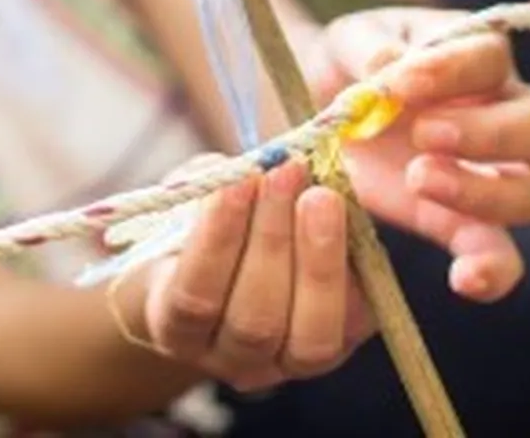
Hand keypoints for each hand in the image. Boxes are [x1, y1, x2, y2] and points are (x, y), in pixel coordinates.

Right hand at [111, 158, 371, 391]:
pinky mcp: (340, 349)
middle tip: (287, 173)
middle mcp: (230, 361)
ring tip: (320, 195)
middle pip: (254, 321)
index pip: (195, 297)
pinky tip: (346, 219)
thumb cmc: (207, 227)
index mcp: (177, 328)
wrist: (242, 263)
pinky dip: (351, 270)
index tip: (240, 180)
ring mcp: (287, 365)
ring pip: (309, 335)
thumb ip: (211, 185)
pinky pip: (353, 323)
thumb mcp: (194, 202)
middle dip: (273, 239)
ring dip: (317, 255)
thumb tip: (253, 165)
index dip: (219, 238)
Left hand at [302, 8, 529, 301]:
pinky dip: (493, 270)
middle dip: (492, 132)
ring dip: (484, 192)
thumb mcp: (349, 40)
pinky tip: (464, 280)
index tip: (401, 81)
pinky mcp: (461, 224)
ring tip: (417, 179)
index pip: (494, 57)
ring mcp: (490, 175)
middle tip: (424, 134)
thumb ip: (368, 47)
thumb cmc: (351, 64)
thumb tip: (390, 66)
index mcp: (477, 60)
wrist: (321, 113)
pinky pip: (501, 254)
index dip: (455, 68)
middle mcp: (503, 116)